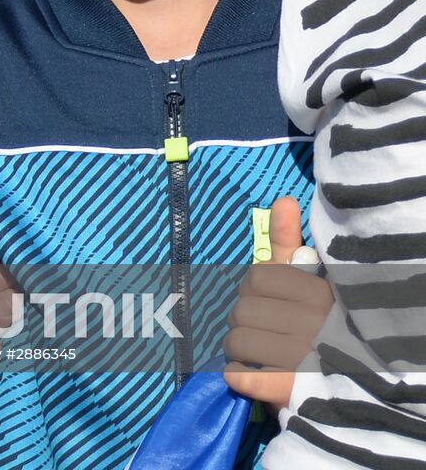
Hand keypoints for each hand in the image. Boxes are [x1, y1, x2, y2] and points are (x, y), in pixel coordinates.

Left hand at [223, 197, 332, 410]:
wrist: (355, 385)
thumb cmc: (321, 325)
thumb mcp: (310, 279)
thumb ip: (290, 242)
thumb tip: (283, 200)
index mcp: (319, 294)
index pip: (257, 279)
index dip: (253, 291)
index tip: (268, 302)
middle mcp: (314, 324)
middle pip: (241, 310)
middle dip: (243, 321)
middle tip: (264, 331)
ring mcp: (304, 360)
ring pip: (236, 342)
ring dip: (240, 350)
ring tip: (262, 353)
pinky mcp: (291, 392)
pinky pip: (241, 377)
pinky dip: (239, 377)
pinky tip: (252, 375)